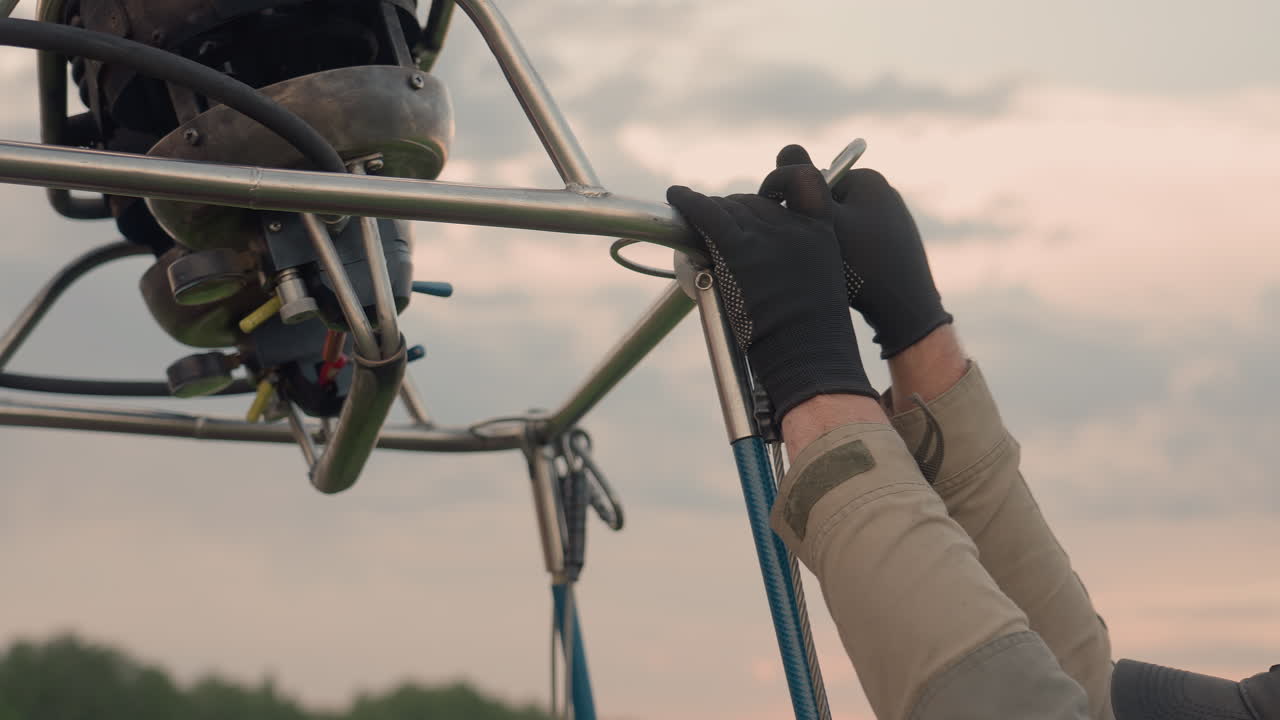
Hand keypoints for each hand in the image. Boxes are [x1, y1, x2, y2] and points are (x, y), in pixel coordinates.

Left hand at [667, 166, 876, 421]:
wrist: (808, 355)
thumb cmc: (812, 337)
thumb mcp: (820, 286)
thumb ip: (799, 262)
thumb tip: (768, 261)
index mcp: (820, 231)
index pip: (803, 182)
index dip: (779, 184)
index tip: (769, 194)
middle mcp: (793, 226)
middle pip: (753, 202)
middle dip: (735, 212)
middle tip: (722, 233)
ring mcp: (765, 236)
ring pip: (728, 208)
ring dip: (712, 215)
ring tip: (700, 226)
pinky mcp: (738, 249)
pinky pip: (707, 214)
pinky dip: (688, 202)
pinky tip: (677, 196)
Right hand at [766, 145, 952, 358]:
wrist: (907, 311)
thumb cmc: (864, 265)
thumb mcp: (826, 221)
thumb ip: (802, 185)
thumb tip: (788, 147)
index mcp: (867, 179)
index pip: (812, 183)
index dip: (793, 206)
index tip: (791, 233)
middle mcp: (883, 193)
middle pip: (827, 205)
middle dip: (813, 226)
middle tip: (811, 255)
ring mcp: (892, 220)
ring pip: (841, 228)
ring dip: (827, 245)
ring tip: (832, 270)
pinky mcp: (895, 245)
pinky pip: (859, 245)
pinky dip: (848, 259)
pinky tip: (850, 280)